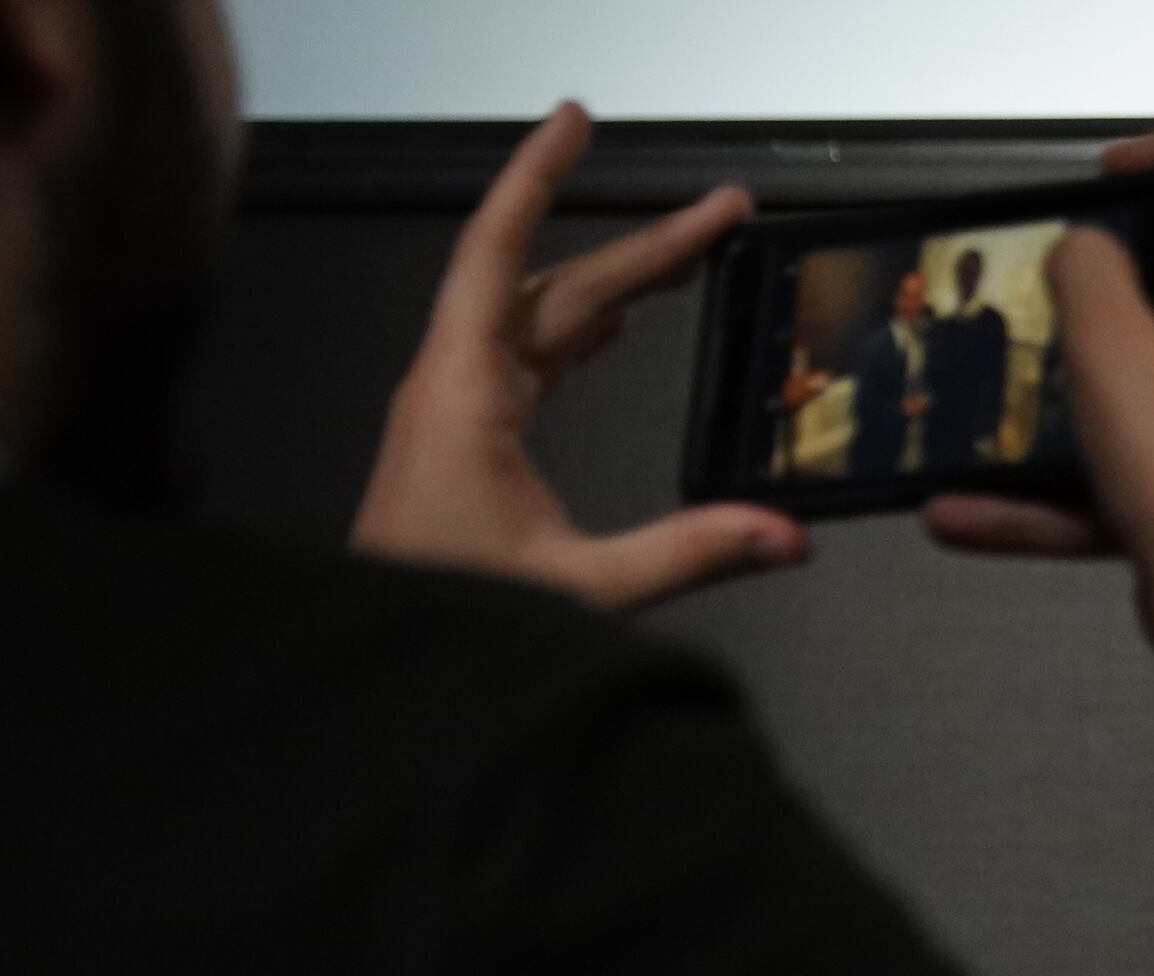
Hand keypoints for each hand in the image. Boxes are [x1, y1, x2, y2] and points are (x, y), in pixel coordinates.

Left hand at [352, 103, 807, 610]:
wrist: (372, 674)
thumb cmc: (440, 622)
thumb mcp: (579, 593)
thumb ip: (689, 556)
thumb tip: (780, 533)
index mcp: (461, 395)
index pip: (499, 251)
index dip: (539, 178)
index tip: (576, 124)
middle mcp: (451, 389)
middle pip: (550, 283)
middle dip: (639, 246)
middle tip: (717, 216)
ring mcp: (454, 414)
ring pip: (538, 319)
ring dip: (612, 286)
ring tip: (684, 261)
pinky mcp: (463, 444)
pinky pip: (523, 360)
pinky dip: (575, 332)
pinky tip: (612, 331)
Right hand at [921, 130, 1153, 723]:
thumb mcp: (1110, 342)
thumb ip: (1089, 271)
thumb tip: (1086, 251)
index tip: (1118, 167)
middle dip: (1121, 281)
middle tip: (1062, 279)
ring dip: (1072, 399)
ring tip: (1002, 402)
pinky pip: (1134, 476)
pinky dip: (1059, 491)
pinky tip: (969, 510)